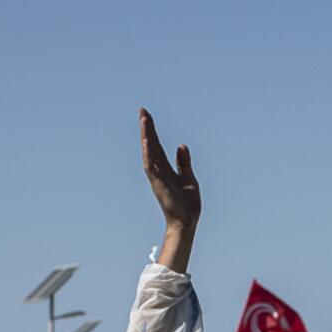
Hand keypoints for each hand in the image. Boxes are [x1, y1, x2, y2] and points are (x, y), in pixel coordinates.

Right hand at [139, 108, 199, 272]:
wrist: (187, 222)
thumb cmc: (187, 204)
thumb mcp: (189, 178)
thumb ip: (184, 162)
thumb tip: (181, 145)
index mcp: (166, 168)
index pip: (157, 145)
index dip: (153, 130)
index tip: (147, 115)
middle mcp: (159, 171)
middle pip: (151, 145)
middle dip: (147, 128)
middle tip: (142, 110)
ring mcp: (157, 177)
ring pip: (149, 152)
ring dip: (146, 136)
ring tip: (144, 120)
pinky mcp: (159, 184)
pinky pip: (151, 167)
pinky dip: (149, 154)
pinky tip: (147, 141)